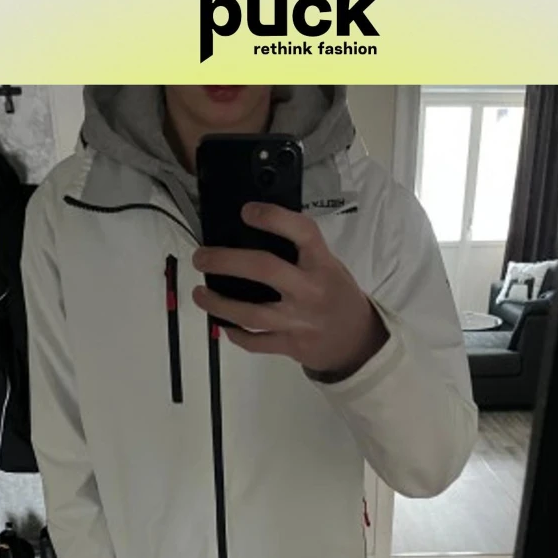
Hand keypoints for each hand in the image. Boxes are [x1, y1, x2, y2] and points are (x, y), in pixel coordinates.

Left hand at [191, 202, 388, 379]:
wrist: (358, 342)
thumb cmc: (338, 296)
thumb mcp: (330, 267)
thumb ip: (301, 254)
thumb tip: (253, 235)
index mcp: (322, 264)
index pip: (301, 232)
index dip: (273, 218)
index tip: (246, 211)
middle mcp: (310, 290)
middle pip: (263, 269)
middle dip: (225, 261)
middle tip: (201, 258)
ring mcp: (299, 321)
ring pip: (251, 313)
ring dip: (219, 303)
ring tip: (199, 293)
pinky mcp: (290, 346)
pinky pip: (255, 342)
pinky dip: (235, 334)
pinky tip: (223, 323)